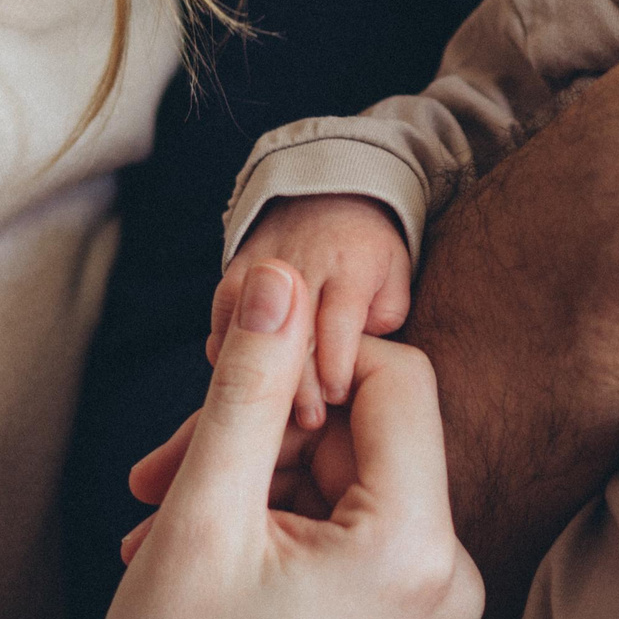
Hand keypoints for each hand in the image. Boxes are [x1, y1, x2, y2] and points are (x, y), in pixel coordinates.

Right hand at [81, 264, 483, 618]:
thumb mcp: (204, 509)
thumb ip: (249, 383)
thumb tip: (279, 277)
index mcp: (421, 548)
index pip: (398, 378)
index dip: (307, 370)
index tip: (227, 406)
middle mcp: (451, 577)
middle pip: (369, 429)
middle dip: (264, 433)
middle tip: (162, 469)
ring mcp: (430, 606)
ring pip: (347, 475)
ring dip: (253, 478)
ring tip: (161, 516)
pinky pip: (351, 525)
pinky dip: (274, 521)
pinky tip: (196, 547)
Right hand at [211, 192, 409, 429]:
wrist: (328, 198)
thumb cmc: (368, 253)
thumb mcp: (395, 277)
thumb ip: (384, 316)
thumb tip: (356, 356)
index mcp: (351, 265)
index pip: (339, 322)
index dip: (336, 364)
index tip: (337, 397)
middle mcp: (305, 262)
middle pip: (294, 330)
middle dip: (300, 381)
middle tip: (307, 420)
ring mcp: (264, 265)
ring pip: (253, 326)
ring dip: (262, 372)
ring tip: (273, 415)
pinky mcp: (234, 272)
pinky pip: (223, 317)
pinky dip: (228, 352)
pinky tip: (240, 384)